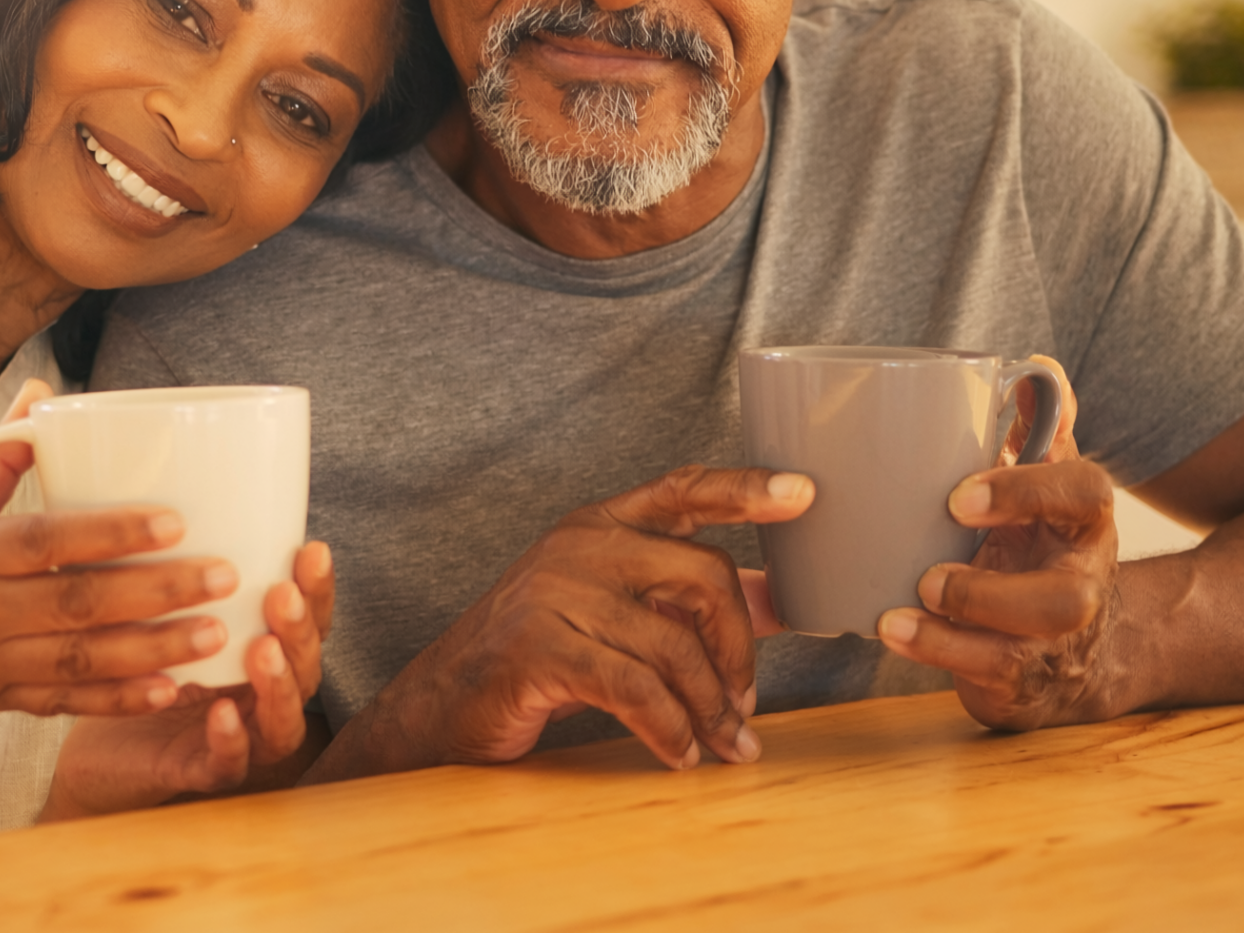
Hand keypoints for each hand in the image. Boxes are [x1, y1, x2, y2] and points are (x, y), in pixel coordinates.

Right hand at [0, 380, 241, 735]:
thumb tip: (44, 394)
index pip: (43, 539)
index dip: (110, 532)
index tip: (176, 520)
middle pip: (76, 604)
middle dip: (157, 592)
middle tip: (224, 577)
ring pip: (81, 662)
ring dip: (154, 651)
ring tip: (215, 635)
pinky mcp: (1, 703)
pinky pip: (66, 706)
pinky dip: (119, 701)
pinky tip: (172, 690)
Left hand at [40, 542, 336, 820]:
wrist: (92, 748)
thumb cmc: (129, 665)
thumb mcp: (152, 606)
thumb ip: (166, 558)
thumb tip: (155, 469)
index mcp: (260, 650)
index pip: (307, 619)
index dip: (318, 589)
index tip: (312, 548)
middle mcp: (261, 696)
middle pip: (307, 665)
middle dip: (302, 628)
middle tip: (282, 594)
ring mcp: (240, 739)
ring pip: (283, 720)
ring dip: (280, 685)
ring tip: (264, 650)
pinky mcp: (200, 774)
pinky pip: (227, 765)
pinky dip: (232, 741)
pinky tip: (221, 713)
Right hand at [317, 466, 812, 780]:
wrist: (440, 706)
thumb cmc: (539, 657)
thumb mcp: (612, 614)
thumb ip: (685, 602)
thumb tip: (776, 599)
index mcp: (600, 525)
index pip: (683, 488)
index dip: (745, 489)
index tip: (804, 495)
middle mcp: (579, 545)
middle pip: (700, 574)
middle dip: (740, 649)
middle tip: (746, 705)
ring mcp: (554, 592)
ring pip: (672, 645)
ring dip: (710, 708)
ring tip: (725, 746)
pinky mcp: (539, 647)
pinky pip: (634, 689)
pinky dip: (669, 730)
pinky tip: (679, 756)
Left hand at [876, 356, 1124, 729]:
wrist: (1078, 643)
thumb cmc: (1039, 541)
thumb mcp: (1042, 481)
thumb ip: (1036, 428)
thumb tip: (1034, 367)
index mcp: (1085, 521)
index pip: (1083, 494)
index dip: (1024, 491)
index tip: (957, 495)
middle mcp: (1081, 587)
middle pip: (1065, 599)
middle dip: (991, 592)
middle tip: (928, 574)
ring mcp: (1055, 645)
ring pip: (1022, 650)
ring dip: (953, 632)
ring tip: (898, 614)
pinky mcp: (1023, 684)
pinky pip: (987, 679)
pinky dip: (937, 656)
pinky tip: (895, 631)